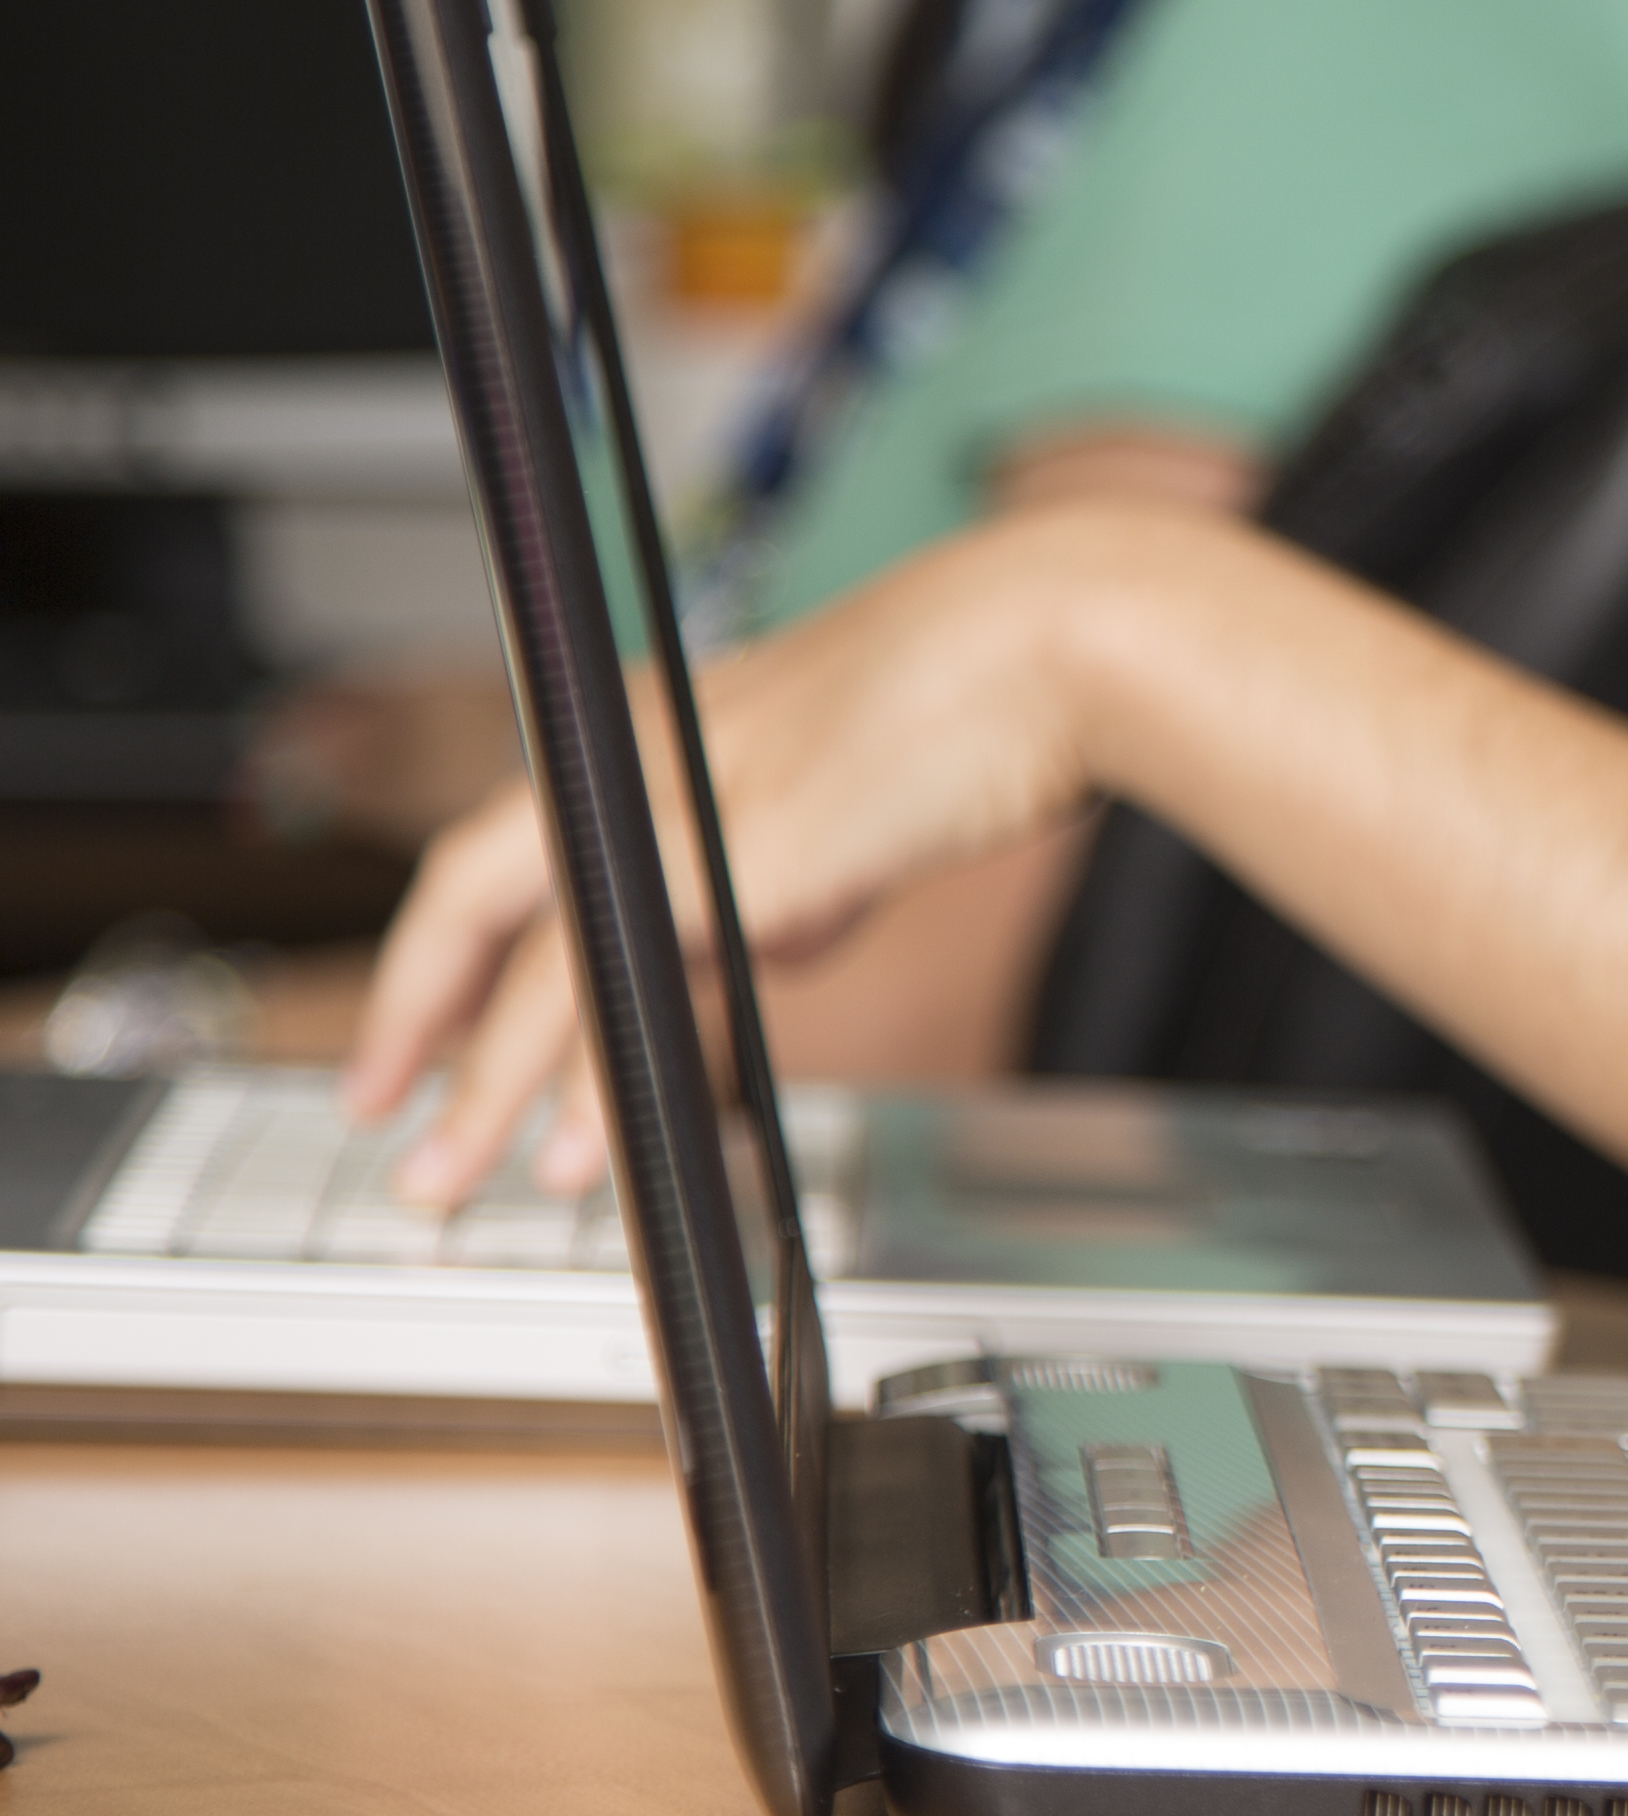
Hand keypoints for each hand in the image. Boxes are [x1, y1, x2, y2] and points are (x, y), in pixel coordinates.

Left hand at [338, 509, 1133, 1199]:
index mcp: (665, 726)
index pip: (518, 843)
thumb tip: (774, 939)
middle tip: (381, 1112)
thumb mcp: (852, 789)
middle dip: (419, 1020)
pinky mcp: (736, 856)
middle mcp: (649, 755)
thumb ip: (792, 865)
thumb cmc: (990, 694)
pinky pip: (626, 992)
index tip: (425, 1028)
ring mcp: (685, 803)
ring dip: (489, 1084)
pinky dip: (597, 1081)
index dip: (455, 946)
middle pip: (481, 897)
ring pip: (540, 960)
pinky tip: (589, 1150)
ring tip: (455, 1175)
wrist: (1059, 641)